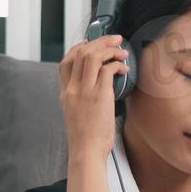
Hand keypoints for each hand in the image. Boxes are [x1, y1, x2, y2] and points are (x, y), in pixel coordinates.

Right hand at [58, 34, 129, 164]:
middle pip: (80, 52)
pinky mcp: (99, 96)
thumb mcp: (77, 114)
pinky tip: (125, 69)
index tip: (93, 44)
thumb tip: (101, 85)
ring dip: (109, 49)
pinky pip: (107, 70)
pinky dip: (117, 65)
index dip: (80, 47)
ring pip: (92, 56)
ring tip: (122, 51)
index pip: (65, 60)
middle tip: (115, 39)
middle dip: (99, 42)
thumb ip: (83, 97)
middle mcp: (72, 88)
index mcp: (65, 92)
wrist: (86, 152)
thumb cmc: (86, 138)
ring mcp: (84, 91)